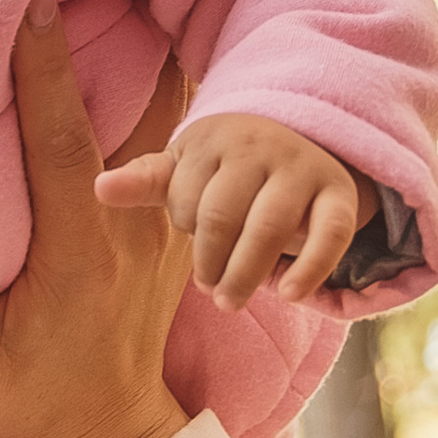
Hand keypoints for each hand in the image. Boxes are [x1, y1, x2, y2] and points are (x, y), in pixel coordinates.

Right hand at [0, 0, 190, 437]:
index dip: (45, 65)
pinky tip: (159, 36)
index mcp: (80, 248)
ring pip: (176, 114)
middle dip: (136, 27)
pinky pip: (180, 140)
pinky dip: (173, 88)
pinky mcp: (169, 224)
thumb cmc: (30, 408)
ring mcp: (161, 222)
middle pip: (148, 103)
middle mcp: (132, 223)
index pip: (61, 137)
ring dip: (160, 47)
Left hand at [95, 113, 370, 314]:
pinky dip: (312, 267)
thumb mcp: (186, 168)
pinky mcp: (338, 192)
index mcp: (214, 140)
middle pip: (223, 214)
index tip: (194, 242)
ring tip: (233, 302)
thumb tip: (98, 188)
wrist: (303, 135)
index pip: (186, 199)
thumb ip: (146, 181)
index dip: (187, 231)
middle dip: (212, 263)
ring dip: (247, 272)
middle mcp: (258, 147)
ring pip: (270, 226)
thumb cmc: (228, 166)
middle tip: (213, 293)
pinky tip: (290, 295)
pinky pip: (332, 232)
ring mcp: (301, 168)